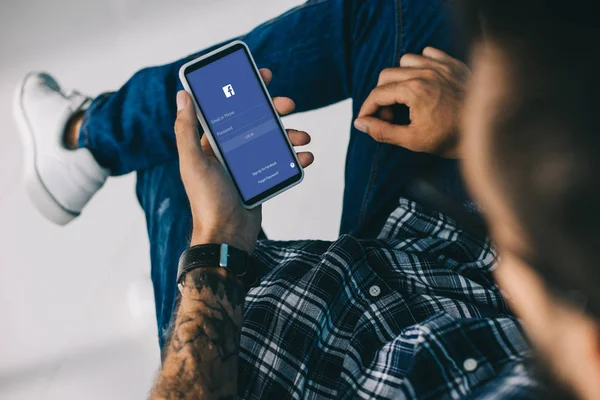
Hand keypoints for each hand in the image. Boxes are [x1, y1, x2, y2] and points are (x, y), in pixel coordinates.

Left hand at [174, 69, 313, 253]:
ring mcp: (247, 165)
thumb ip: (186, 130)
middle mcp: (230, 150)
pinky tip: (306, 156)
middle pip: (256, 120)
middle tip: (289, 104)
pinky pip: (282, 162)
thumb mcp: (193, 162)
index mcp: (212, 142)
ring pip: (273, 140)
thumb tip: (182, 95)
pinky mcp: (262, 179)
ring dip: (291, 134)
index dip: (245, 90)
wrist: (227, 236)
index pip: (229, 108)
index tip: (262, 76)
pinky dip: (295, 158)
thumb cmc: (207, 200)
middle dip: (274, 110)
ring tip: (304, 137)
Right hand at [354, 47, 469, 158]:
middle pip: (387, 75)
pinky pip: (429, 53)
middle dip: (381, 96)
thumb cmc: (452, 138)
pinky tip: (424, 82)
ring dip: (399, 78)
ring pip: (405, 61)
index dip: (367, 109)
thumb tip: (360, 123)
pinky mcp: (453, 64)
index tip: (366, 120)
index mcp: (413, 91)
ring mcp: (440, 66)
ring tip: (405, 99)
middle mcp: (425, 73)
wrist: (489, 131)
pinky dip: (421, 65)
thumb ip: (382, 132)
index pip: (377, 94)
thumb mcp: (413, 140)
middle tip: (389, 116)